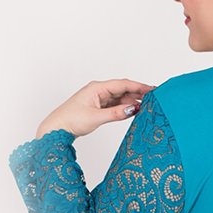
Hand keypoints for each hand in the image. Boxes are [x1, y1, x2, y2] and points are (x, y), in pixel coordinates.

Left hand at [35, 78, 153, 140]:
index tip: (152, 89)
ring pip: (120, 97)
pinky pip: (115, 104)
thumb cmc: (71, 120)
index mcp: (97, 88)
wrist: (57, 129)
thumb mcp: (96, 117)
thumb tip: (133, 109)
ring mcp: (99, 98)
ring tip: (147, 105)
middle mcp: (99, 91)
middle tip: (154, 97)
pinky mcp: (98, 106)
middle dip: (138, 92)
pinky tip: (134, 110)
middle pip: (123, 89)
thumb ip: (116, 113)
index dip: (139, 86)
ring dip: (132, 101)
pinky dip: (125, 107)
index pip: (123, 84)